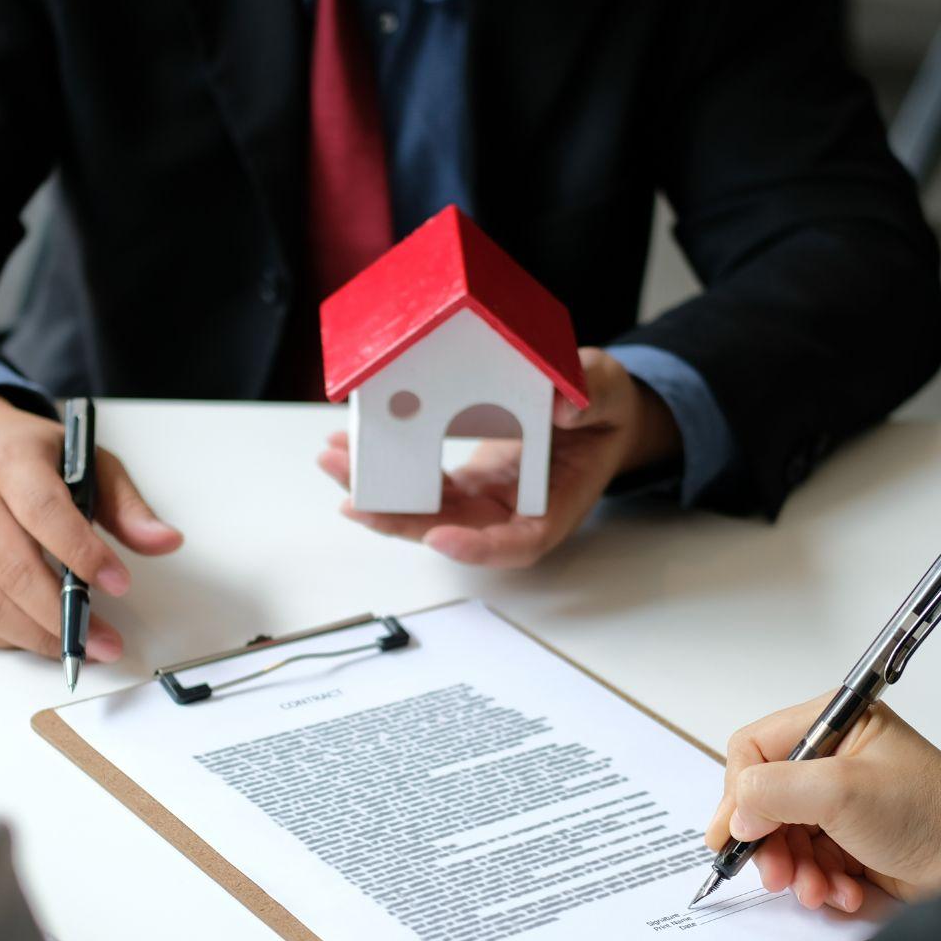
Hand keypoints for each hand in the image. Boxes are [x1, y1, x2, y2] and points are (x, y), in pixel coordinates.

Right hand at [0, 395, 182, 654]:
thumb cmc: (30, 460)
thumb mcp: (86, 462)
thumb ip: (125, 505)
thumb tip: (165, 542)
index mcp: (11, 463)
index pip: (44, 511)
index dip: (83, 552)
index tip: (120, 584)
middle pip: (12, 566)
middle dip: (63, 613)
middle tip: (106, 639)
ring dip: (37, 636)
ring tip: (82, 648)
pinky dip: (8, 638)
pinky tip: (41, 638)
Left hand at [317, 347, 679, 567]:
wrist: (590, 411)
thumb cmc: (603, 409)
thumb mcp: (606, 393)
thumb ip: (590, 400)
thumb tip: (564, 405)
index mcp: (554, 505)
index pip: (518, 542)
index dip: (479, 547)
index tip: (440, 538)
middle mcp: (511, 513)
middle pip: (452, 532)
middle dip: (399, 520)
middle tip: (354, 500)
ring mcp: (483, 501)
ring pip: (425, 511)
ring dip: (376, 494)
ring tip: (334, 464)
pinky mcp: (463, 483)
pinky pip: (419, 484)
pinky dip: (384, 470)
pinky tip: (349, 450)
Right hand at [705, 696, 940, 911]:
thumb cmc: (933, 816)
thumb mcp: (843, 792)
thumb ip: (775, 790)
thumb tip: (737, 813)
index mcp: (834, 724)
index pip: (755, 748)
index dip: (739, 791)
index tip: (734, 833)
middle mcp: (834, 759)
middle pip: (764, 798)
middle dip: (769, 842)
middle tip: (777, 873)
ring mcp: (842, 802)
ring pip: (783, 837)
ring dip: (796, 870)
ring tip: (819, 890)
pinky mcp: (851, 840)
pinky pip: (810, 861)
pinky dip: (820, 882)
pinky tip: (845, 892)